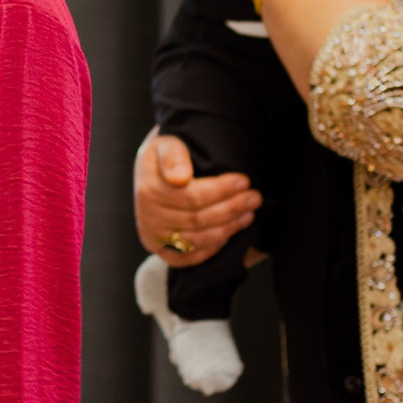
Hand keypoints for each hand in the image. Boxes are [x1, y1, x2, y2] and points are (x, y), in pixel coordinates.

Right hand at [135, 129, 258, 265]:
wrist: (150, 174)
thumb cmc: (166, 158)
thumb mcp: (166, 144)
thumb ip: (172, 156)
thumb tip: (180, 178)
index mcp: (149, 190)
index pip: (192, 196)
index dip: (221, 191)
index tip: (244, 181)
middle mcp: (148, 217)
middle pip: (198, 219)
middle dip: (231, 209)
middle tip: (255, 198)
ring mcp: (154, 237)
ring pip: (198, 239)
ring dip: (228, 228)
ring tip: (249, 214)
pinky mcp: (161, 250)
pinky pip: (189, 258)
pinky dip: (212, 249)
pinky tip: (229, 234)